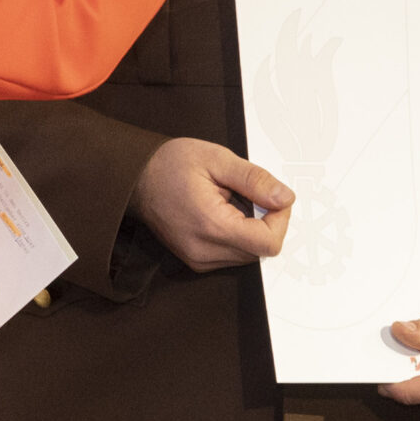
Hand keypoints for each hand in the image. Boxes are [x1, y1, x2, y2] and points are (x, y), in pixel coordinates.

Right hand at [130, 136, 293, 270]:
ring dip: (251, 230)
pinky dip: (237, 236)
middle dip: (265, 222)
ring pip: (248, 255)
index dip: (280, 219)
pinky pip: (232, 255)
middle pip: (260, 251)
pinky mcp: (196, 261)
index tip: (272, 197)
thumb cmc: (169, 164)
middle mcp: (204, 250)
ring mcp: (198, 260)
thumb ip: (254, 180)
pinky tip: (222, 213)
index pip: (268, 243)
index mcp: (211, 226)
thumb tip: (284, 198)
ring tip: (230, 202)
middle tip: (247, 194)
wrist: (135, 177)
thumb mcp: (217, 159)